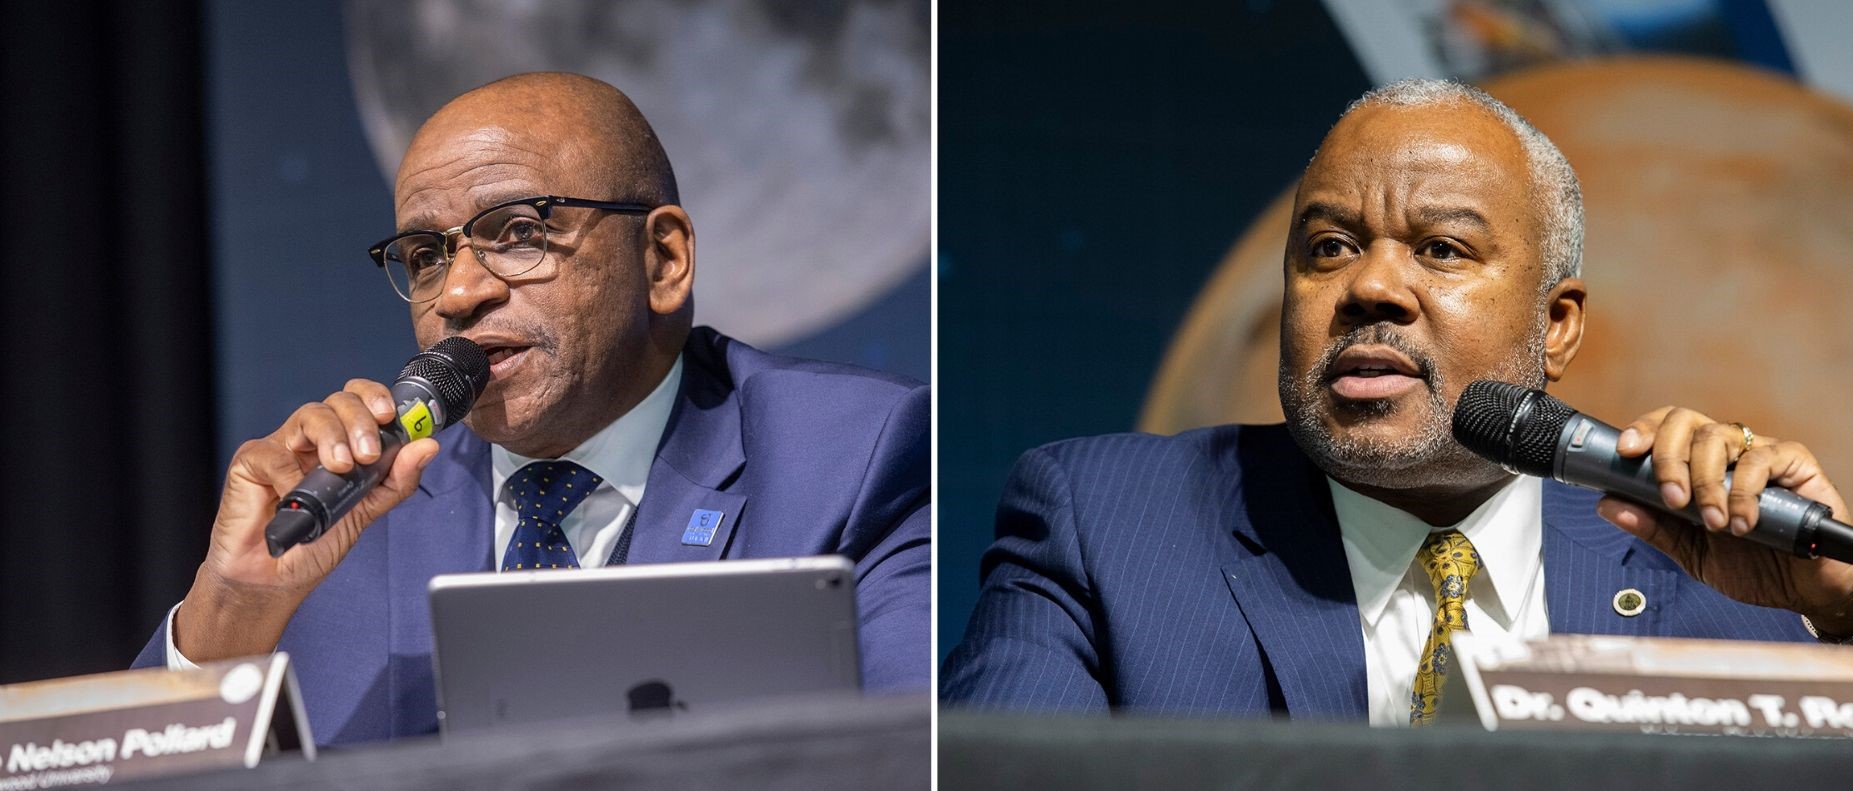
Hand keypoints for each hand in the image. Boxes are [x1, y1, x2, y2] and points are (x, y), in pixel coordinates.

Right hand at [174, 379, 439, 661]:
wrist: (276, 578)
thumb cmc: (316, 541)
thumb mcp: (368, 510)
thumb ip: (397, 480)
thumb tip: (428, 446)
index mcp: (342, 443)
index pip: (360, 401)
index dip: (375, 397)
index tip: (390, 414)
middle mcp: (313, 439)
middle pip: (339, 402)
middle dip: (360, 421)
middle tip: (367, 454)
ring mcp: (282, 447)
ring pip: (311, 414)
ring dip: (333, 436)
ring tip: (342, 467)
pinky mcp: (251, 462)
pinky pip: (274, 454)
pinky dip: (290, 475)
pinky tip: (295, 497)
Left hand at [1597, 406, 1852, 635]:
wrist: (1805, 589)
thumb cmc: (1752, 564)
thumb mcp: (1691, 552)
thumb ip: (1653, 528)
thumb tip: (1606, 505)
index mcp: (1696, 464)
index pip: (1664, 428)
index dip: (1642, 431)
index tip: (1625, 453)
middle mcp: (1726, 451)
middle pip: (1686, 422)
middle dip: (1668, 458)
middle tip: (1671, 499)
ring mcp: (1759, 452)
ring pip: (1717, 437)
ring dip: (1705, 483)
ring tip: (1713, 524)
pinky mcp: (1794, 462)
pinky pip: (1761, 459)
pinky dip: (1743, 492)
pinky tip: (1743, 523)